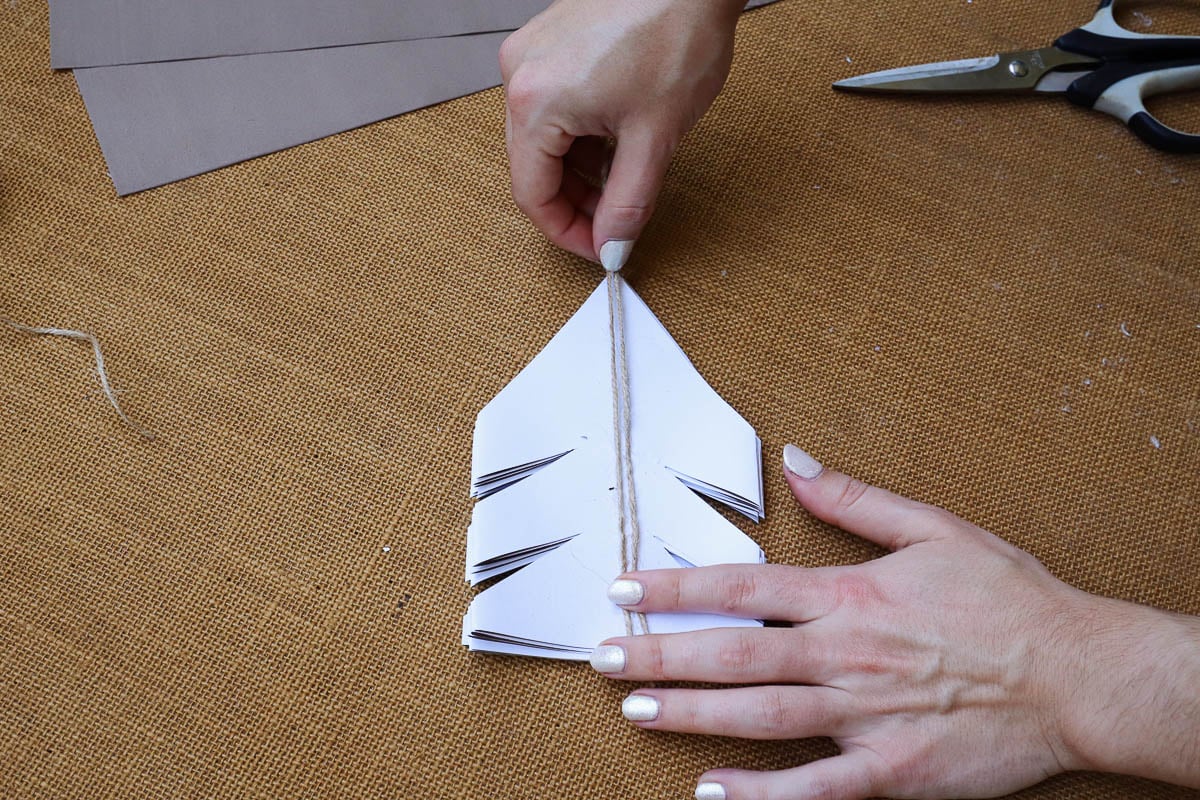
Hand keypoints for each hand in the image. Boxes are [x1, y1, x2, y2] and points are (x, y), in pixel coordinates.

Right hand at [499, 0, 743, 268]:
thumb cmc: (676, 29)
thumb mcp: (655, 137)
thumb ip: (629, 203)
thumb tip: (612, 246)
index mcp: (535, 103)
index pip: (532, 195)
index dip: (567, 232)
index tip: (600, 249)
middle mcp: (520, 75)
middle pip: (533, 168)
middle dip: (576, 202)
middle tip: (618, 220)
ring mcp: (532, 54)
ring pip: (545, 139)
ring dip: (580, 169)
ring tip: (626, 175)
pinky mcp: (550, 41)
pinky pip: (554, 107)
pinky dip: (581, 134)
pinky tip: (618, 137)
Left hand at [591, 445, 1199, 798]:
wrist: (1079, 674)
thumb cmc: (1009, 600)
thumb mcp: (935, 528)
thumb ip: (857, 499)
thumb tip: (797, 460)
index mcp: (850, 594)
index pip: (742, 585)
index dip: (677, 587)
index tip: (625, 588)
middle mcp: (844, 654)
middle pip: (734, 652)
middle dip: (661, 653)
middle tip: (601, 656)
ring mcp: (864, 716)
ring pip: (758, 714)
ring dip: (690, 712)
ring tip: (632, 709)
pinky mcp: (890, 771)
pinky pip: (814, 789)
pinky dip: (761, 796)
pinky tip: (711, 795)